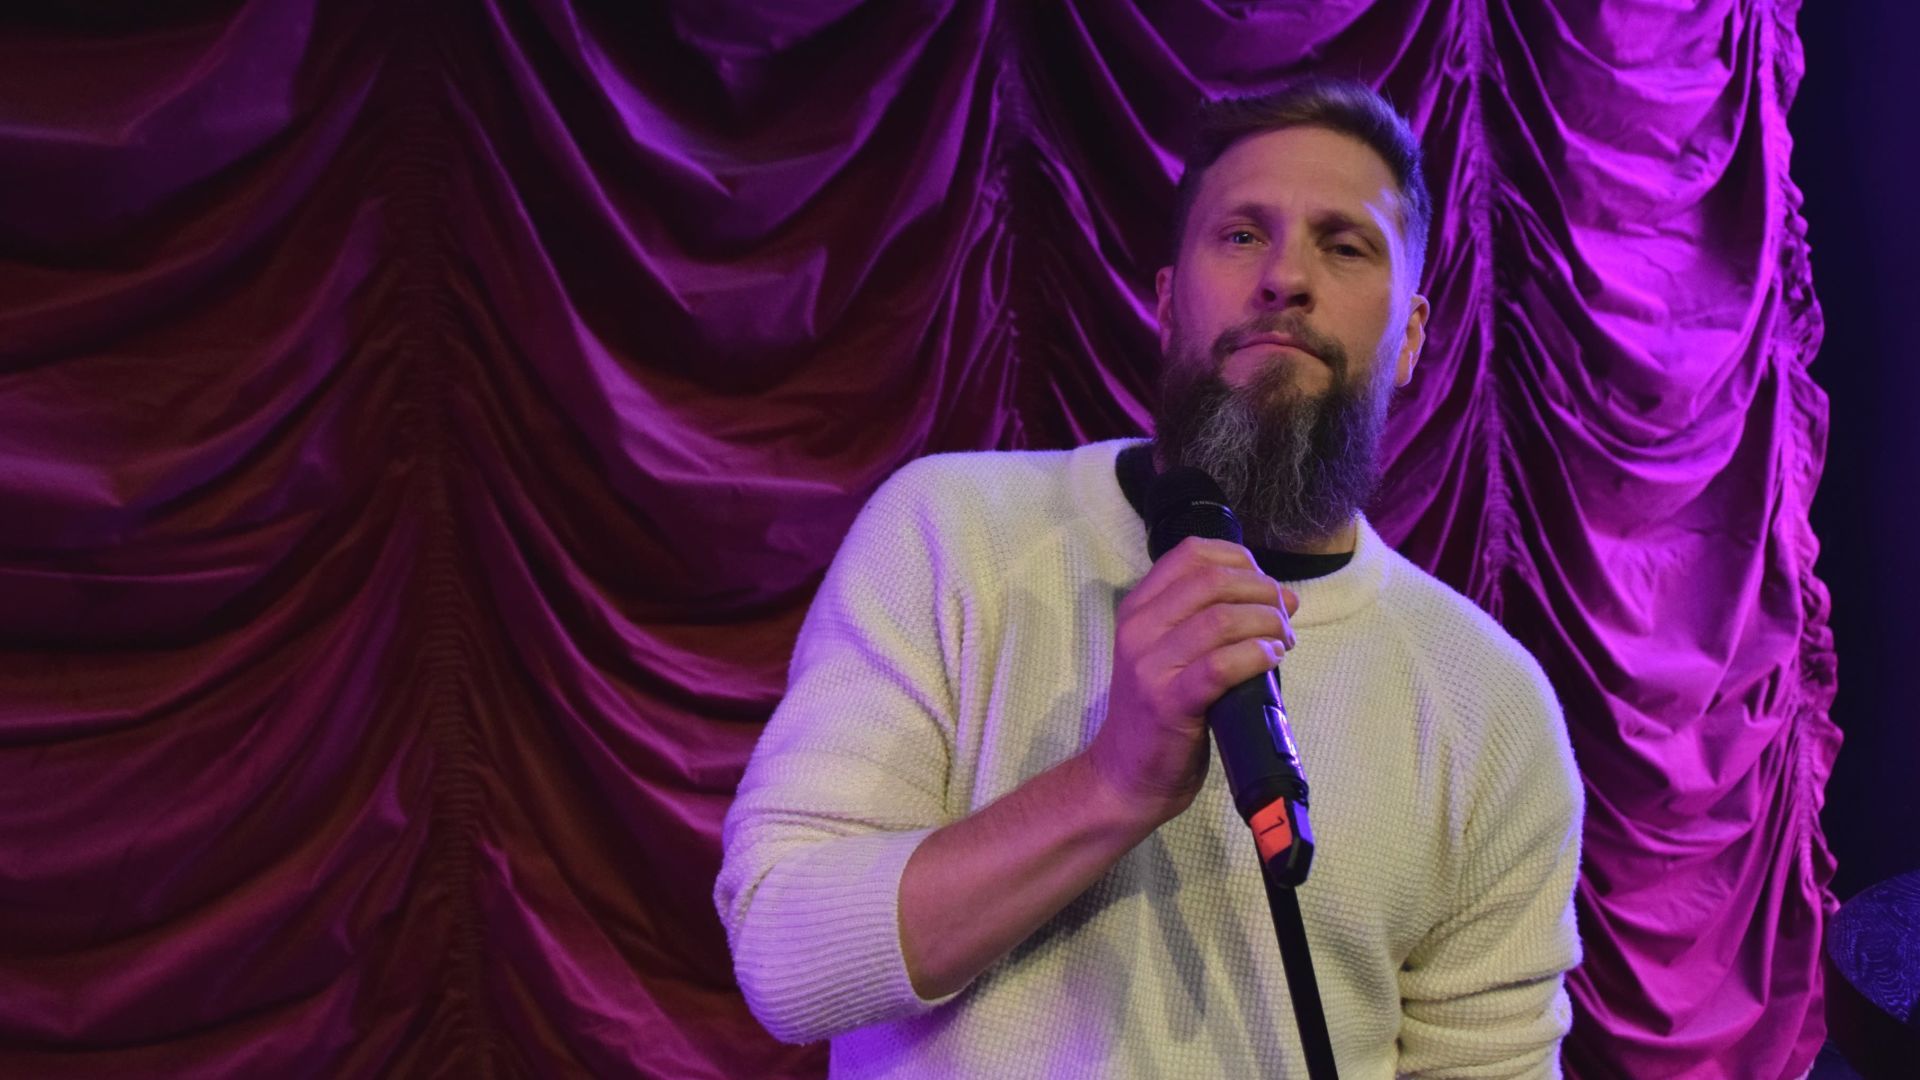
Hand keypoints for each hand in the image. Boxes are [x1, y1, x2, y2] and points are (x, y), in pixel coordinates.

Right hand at [1085, 537, 1298, 825]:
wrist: (1125, 775)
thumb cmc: (1159, 713)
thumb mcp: (1168, 653)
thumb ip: (1207, 620)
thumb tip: (1279, 596)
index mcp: (1137, 609)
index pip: (1191, 553)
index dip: (1240, 559)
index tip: (1266, 584)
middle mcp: (1138, 629)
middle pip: (1213, 581)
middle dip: (1263, 592)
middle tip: (1286, 616)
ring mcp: (1149, 666)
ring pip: (1221, 619)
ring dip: (1267, 623)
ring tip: (1284, 641)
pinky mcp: (1168, 703)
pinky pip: (1220, 665)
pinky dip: (1256, 655)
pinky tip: (1271, 659)